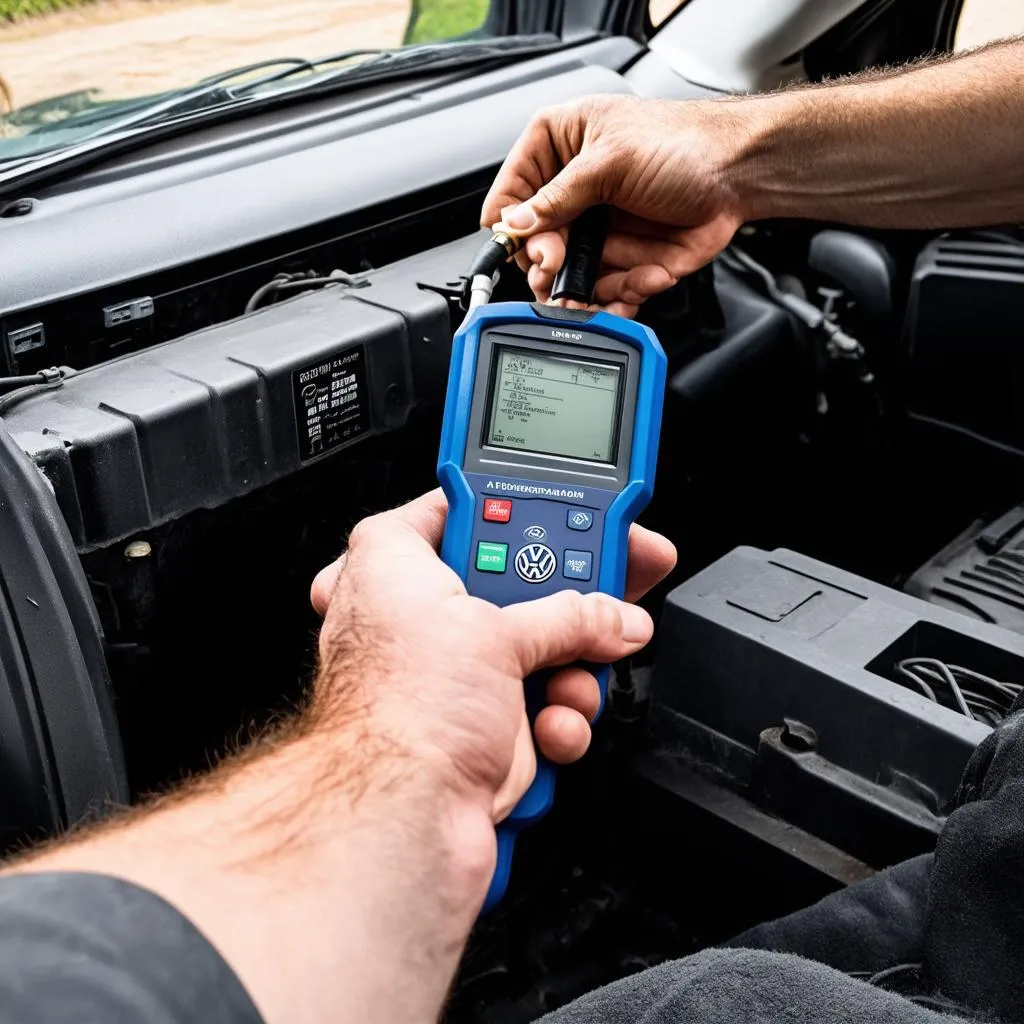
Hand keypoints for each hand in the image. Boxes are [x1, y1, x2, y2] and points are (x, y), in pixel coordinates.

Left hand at [310, 489, 675, 820]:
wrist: (401, 819)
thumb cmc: (401, 711)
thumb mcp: (499, 633)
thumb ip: (568, 613)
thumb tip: (610, 612)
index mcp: (398, 565)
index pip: (464, 508)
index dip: (519, 507)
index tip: (569, 504)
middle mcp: (419, 617)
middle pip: (516, 585)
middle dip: (569, 604)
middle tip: (609, 593)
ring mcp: (450, 676)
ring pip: (538, 652)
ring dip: (572, 671)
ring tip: (572, 679)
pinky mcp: (478, 728)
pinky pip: (539, 707)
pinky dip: (557, 718)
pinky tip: (551, 725)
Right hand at [481, 94, 745, 316]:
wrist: (741, 174)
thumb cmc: (685, 144)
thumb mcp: (610, 161)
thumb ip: (558, 198)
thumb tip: (516, 224)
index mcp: (562, 145)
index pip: (514, 189)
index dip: (511, 222)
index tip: (518, 246)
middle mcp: (576, 189)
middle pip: (539, 242)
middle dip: (551, 265)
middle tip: (558, 271)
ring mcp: (600, 227)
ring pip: (572, 273)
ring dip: (587, 289)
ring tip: (605, 291)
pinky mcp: (625, 257)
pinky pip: (608, 288)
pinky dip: (622, 295)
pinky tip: (643, 280)